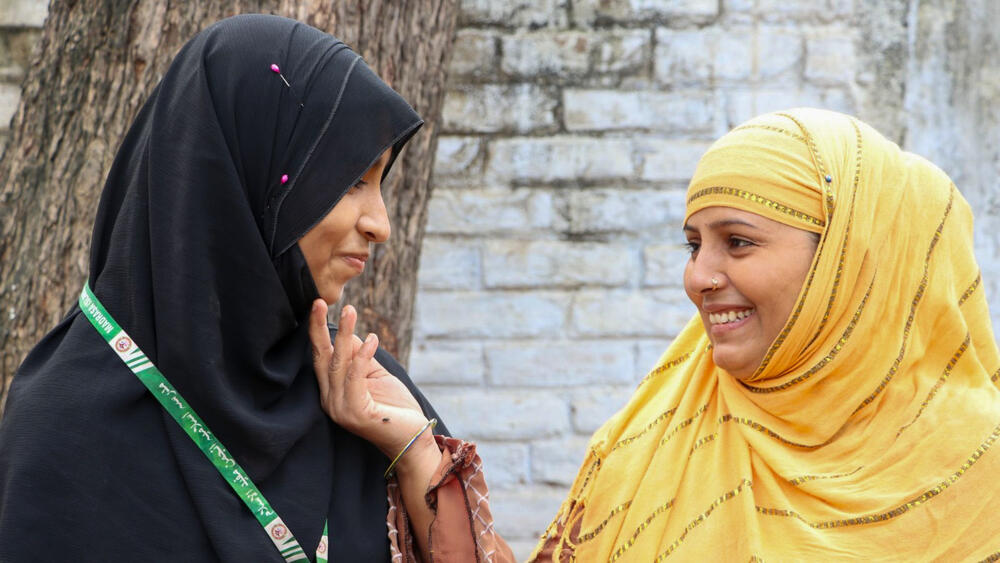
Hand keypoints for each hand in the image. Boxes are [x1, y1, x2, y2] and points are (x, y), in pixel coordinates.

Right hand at [309, 299, 435, 465]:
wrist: (412, 438)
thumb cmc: (395, 406)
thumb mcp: (375, 374)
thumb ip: (360, 357)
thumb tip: (347, 332)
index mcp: (332, 391)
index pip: (320, 357)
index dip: (317, 331)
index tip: (317, 304)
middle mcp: (330, 401)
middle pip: (322, 358)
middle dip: (320, 328)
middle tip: (319, 301)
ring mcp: (341, 409)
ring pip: (338, 364)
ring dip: (343, 335)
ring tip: (350, 311)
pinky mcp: (356, 414)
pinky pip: (354, 378)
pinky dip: (362, 357)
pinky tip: (371, 339)